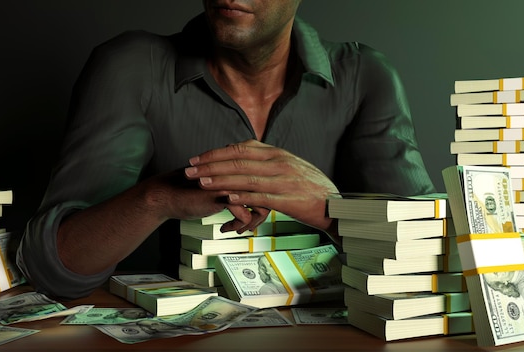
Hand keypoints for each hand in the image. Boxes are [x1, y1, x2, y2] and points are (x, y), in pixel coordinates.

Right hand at [144, 169, 258, 227]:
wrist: (167, 195)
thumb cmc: (191, 192)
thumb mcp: (218, 187)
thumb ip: (236, 188)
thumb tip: (253, 200)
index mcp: (237, 167)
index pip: (265, 183)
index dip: (264, 202)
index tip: (255, 214)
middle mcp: (237, 172)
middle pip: (266, 194)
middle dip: (260, 214)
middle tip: (251, 225)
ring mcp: (231, 182)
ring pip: (259, 205)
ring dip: (252, 222)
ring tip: (240, 229)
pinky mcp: (223, 196)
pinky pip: (244, 215)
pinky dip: (238, 225)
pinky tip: (226, 228)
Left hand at [183, 139, 339, 235]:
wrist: (335, 205)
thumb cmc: (310, 188)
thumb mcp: (289, 166)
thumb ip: (267, 160)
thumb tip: (242, 155)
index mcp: (278, 154)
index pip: (241, 149)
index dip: (216, 153)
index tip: (196, 158)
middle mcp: (279, 163)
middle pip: (238, 161)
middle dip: (210, 165)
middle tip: (189, 170)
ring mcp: (284, 181)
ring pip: (246, 178)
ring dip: (220, 180)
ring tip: (200, 182)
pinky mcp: (289, 200)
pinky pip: (261, 197)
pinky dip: (242, 197)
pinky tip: (226, 198)